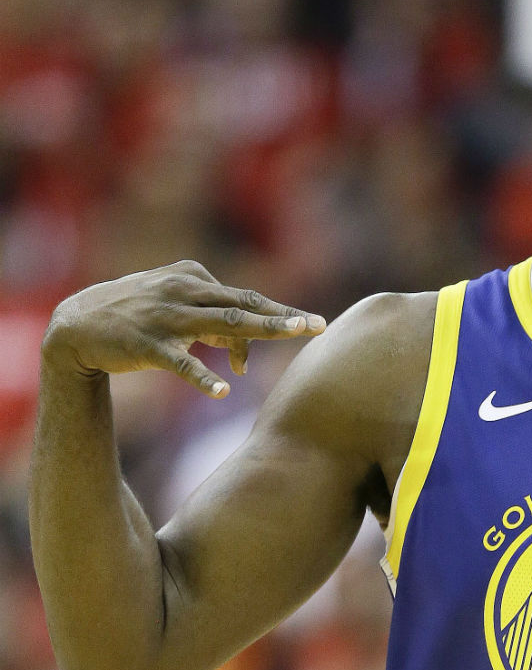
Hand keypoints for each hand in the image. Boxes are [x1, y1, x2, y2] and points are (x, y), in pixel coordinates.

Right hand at [42, 260, 325, 397]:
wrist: (75, 326)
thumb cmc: (135, 316)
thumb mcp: (176, 309)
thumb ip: (212, 321)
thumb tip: (245, 349)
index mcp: (192, 278)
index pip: (245, 299)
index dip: (278, 315)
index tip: (313, 324)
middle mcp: (182, 292)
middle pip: (243, 305)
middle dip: (282, 316)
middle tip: (318, 325)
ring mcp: (164, 317)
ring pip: (221, 323)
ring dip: (258, 332)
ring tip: (290, 336)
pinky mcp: (145, 345)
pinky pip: (179, 362)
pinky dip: (201, 376)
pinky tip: (223, 391)